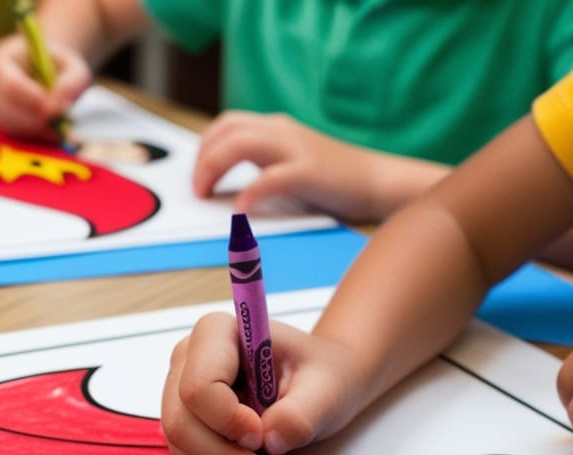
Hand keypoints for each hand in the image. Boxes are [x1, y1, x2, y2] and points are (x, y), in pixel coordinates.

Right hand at [0, 33, 90, 139]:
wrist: (49, 72)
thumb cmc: (59, 66)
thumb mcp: (72, 66)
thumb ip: (71, 82)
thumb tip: (61, 106)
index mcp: (3, 62)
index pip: (10, 85)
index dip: (31, 99)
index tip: (54, 109)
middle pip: (7, 110)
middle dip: (36, 119)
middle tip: (62, 122)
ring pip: (12, 127)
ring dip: (38, 130)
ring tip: (61, 125)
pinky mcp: (6, 125)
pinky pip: (18, 138)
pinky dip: (38, 137)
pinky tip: (54, 132)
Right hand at [160, 312, 368, 454]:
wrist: (320, 385)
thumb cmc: (320, 375)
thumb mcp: (326, 390)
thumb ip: (301, 414)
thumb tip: (270, 441)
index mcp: (217, 333)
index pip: (199, 386)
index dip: (227, 420)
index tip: (261, 435)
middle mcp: (189, 360)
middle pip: (180, 421)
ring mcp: (181, 393)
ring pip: (179, 445)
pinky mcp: (187, 423)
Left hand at [193, 111, 423, 222]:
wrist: (376, 181)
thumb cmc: (331, 181)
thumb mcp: (288, 165)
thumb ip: (260, 165)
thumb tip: (221, 187)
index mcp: (275, 128)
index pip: (226, 125)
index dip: (203, 150)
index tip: (196, 179)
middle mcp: (282, 131)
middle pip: (227, 129)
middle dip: (202, 159)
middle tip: (197, 191)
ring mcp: (296, 148)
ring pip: (241, 143)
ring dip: (214, 168)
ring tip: (208, 196)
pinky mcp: (309, 172)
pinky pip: (271, 177)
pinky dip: (250, 192)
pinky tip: (240, 210)